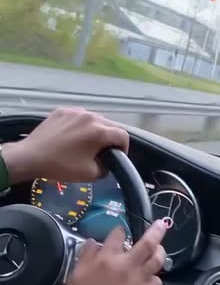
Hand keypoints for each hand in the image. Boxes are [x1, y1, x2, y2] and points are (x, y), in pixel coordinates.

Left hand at [2, 107, 128, 183]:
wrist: (30, 157)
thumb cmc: (61, 166)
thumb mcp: (90, 174)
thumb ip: (106, 168)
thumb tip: (107, 163)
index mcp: (100, 131)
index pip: (123, 135)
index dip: (124, 148)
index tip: (117, 157)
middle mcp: (90, 116)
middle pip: (111, 125)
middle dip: (111, 139)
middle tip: (104, 152)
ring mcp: (75, 111)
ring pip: (95, 119)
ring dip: (97, 130)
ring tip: (88, 144)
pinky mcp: (62, 111)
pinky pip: (80, 116)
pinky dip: (82, 125)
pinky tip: (74, 137)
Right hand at [61, 220, 166, 284]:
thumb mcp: (75, 275)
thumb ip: (86, 256)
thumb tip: (95, 242)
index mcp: (106, 259)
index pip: (118, 235)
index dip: (120, 230)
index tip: (121, 232)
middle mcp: (126, 266)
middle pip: (147, 243)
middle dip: (156, 230)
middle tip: (161, 224)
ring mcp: (139, 280)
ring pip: (158, 260)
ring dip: (160, 252)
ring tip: (159, 249)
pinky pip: (157, 282)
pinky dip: (155, 278)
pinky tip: (150, 279)